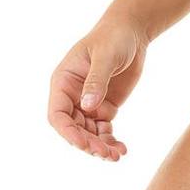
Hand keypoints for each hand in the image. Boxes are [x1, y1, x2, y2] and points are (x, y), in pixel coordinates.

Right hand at [47, 17, 146, 160]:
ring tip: (117, 156)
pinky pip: (104, 129)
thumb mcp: (105, 56)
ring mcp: (89, 103)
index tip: (83, 144)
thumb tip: (87, 106)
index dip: (67, 132)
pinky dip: (110, 140)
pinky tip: (122, 149)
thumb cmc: (113, 38)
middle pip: (73, 128)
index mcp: (63, 82)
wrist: (131, 33)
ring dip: (100, 146)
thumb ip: (96, 80)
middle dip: (87, 143)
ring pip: (88, 132)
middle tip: (106, 154)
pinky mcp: (105, 107)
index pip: (57, 114)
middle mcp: (72, 96)